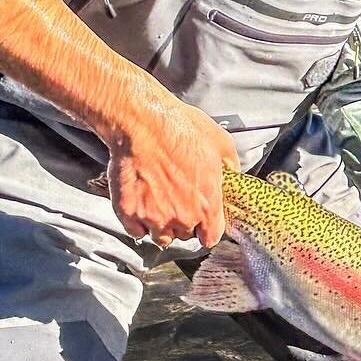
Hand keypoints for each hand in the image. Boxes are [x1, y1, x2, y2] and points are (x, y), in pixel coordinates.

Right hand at [103, 86, 238, 247]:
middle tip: (178, 199)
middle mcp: (182, 217)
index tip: (203, 223)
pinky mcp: (128, 213)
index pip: (211, 237)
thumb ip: (230, 166)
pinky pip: (136, 230)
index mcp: (207, 204)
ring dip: (161, 225)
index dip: (207, 229)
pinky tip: (141, 203)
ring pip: (160, 237)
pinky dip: (137, 221)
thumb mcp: (221, 143)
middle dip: (184, 221)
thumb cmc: (180, 128)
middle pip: (186, 235)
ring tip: (159, 203)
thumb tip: (231, 174)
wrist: (142, 123)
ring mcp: (154, 217)